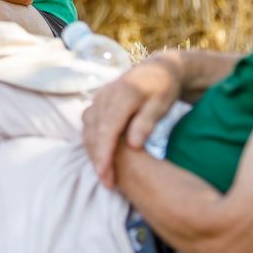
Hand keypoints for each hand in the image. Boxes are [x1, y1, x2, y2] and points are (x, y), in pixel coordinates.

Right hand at [81, 55, 180, 188]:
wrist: (159, 69)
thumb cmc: (163, 89)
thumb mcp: (161, 105)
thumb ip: (146, 123)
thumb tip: (134, 145)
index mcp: (122, 95)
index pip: (107, 130)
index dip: (104, 154)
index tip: (105, 175)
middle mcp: (105, 95)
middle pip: (95, 133)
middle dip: (98, 159)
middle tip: (108, 183)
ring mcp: (99, 97)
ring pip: (89, 129)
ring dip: (94, 152)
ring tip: (106, 175)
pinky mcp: (97, 101)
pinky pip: (89, 124)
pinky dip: (93, 141)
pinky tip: (103, 157)